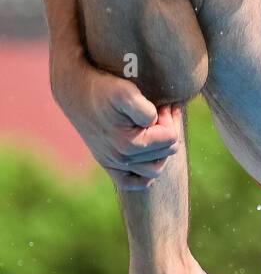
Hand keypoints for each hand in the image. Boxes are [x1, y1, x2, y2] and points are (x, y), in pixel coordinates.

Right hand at [51, 54, 180, 190]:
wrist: (76, 92)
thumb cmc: (103, 90)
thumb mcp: (126, 92)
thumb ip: (146, 111)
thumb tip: (155, 125)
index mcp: (129, 144)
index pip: (171, 137)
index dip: (170, 117)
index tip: (162, 104)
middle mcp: (121, 160)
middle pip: (166, 152)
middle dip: (168, 128)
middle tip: (160, 110)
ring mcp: (114, 164)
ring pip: (155, 169)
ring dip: (162, 148)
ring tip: (156, 129)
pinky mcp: (108, 165)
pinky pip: (134, 183)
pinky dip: (145, 173)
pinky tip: (147, 154)